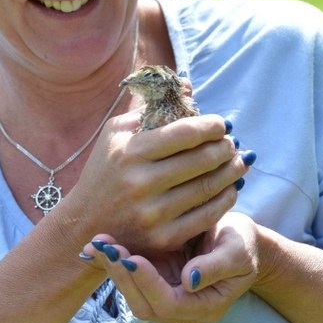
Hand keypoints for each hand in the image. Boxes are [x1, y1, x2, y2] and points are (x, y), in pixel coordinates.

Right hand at [70, 113, 250, 253]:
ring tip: (239, 160)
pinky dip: (226, 198)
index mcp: (131, 152)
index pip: (184, 134)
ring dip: (232, 171)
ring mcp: (153, 213)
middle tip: (231, 141)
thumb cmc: (104, 170)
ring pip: (208, 187)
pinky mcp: (163, 238)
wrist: (84, 222)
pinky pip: (207, 216)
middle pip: (201, 160)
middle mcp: (142, 182)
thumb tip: (187, 84)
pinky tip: (231, 186)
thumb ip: (150, 107)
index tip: (222, 123)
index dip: (210, 125)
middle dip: (224, 147)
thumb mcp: (116, 132)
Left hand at [80, 212, 259, 322]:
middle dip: (122, 276)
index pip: (169, 304)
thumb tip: (190, 280)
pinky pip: (130, 273)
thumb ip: (215, 267)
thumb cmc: (242, 243)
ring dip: (112, 266)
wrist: (238, 238)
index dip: (149, 283)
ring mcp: (165, 291)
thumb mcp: (237, 252)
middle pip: (143, 304)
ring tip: (98, 241)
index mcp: (204, 306)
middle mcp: (181, 307)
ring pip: (131, 290)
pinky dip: (113, 259)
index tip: (133, 258)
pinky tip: (99, 241)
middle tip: (107, 247)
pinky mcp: (155, 275)